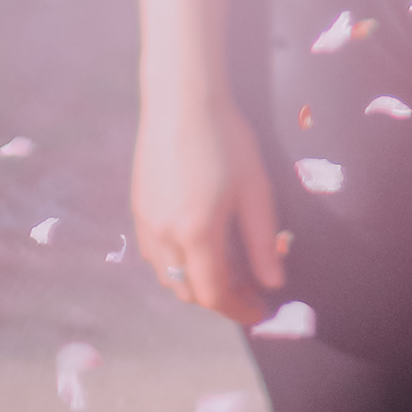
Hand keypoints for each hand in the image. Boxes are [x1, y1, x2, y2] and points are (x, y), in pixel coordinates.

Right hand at [132, 91, 285, 323]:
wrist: (181, 100)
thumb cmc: (226, 140)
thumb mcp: (255, 190)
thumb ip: (263, 241)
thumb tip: (273, 282)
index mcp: (196, 234)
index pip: (215, 294)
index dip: (239, 310)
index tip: (261, 311)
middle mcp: (164, 237)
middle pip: (188, 292)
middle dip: (220, 299)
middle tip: (251, 290)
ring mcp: (145, 224)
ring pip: (168, 277)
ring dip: (196, 284)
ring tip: (229, 270)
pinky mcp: (137, 209)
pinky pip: (156, 256)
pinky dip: (178, 265)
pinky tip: (199, 247)